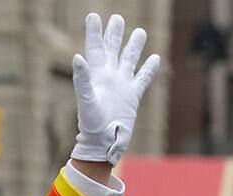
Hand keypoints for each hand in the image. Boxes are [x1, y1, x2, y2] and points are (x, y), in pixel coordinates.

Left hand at [71, 13, 160, 164]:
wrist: (103, 142)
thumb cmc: (91, 124)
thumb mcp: (85, 100)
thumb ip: (81, 79)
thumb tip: (77, 57)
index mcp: (96, 76)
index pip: (94, 48)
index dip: (94, 32)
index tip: (93, 16)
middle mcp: (109, 77)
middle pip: (112, 50)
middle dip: (114, 34)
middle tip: (117, 18)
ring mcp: (122, 85)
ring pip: (130, 60)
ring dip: (134, 46)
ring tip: (139, 31)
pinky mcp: (133, 96)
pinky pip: (143, 78)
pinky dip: (149, 68)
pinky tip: (155, 57)